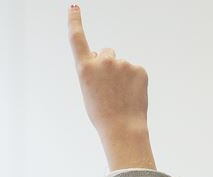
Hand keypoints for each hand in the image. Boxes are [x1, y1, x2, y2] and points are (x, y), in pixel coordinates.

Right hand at [68, 5, 154, 170]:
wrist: (122, 128)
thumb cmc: (102, 113)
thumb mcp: (88, 90)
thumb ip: (93, 69)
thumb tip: (103, 55)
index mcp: (85, 68)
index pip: (77, 39)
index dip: (75, 21)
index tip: (74, 8)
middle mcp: (104, 61)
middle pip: (106, 52)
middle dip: (107, 65)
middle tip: (108, 88)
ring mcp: (123, 64)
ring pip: (121, 64)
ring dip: (120, 75)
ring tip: (119, 95)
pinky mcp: (139, 69)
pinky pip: (134, 70)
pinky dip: (133, 81)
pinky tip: (130, 95)